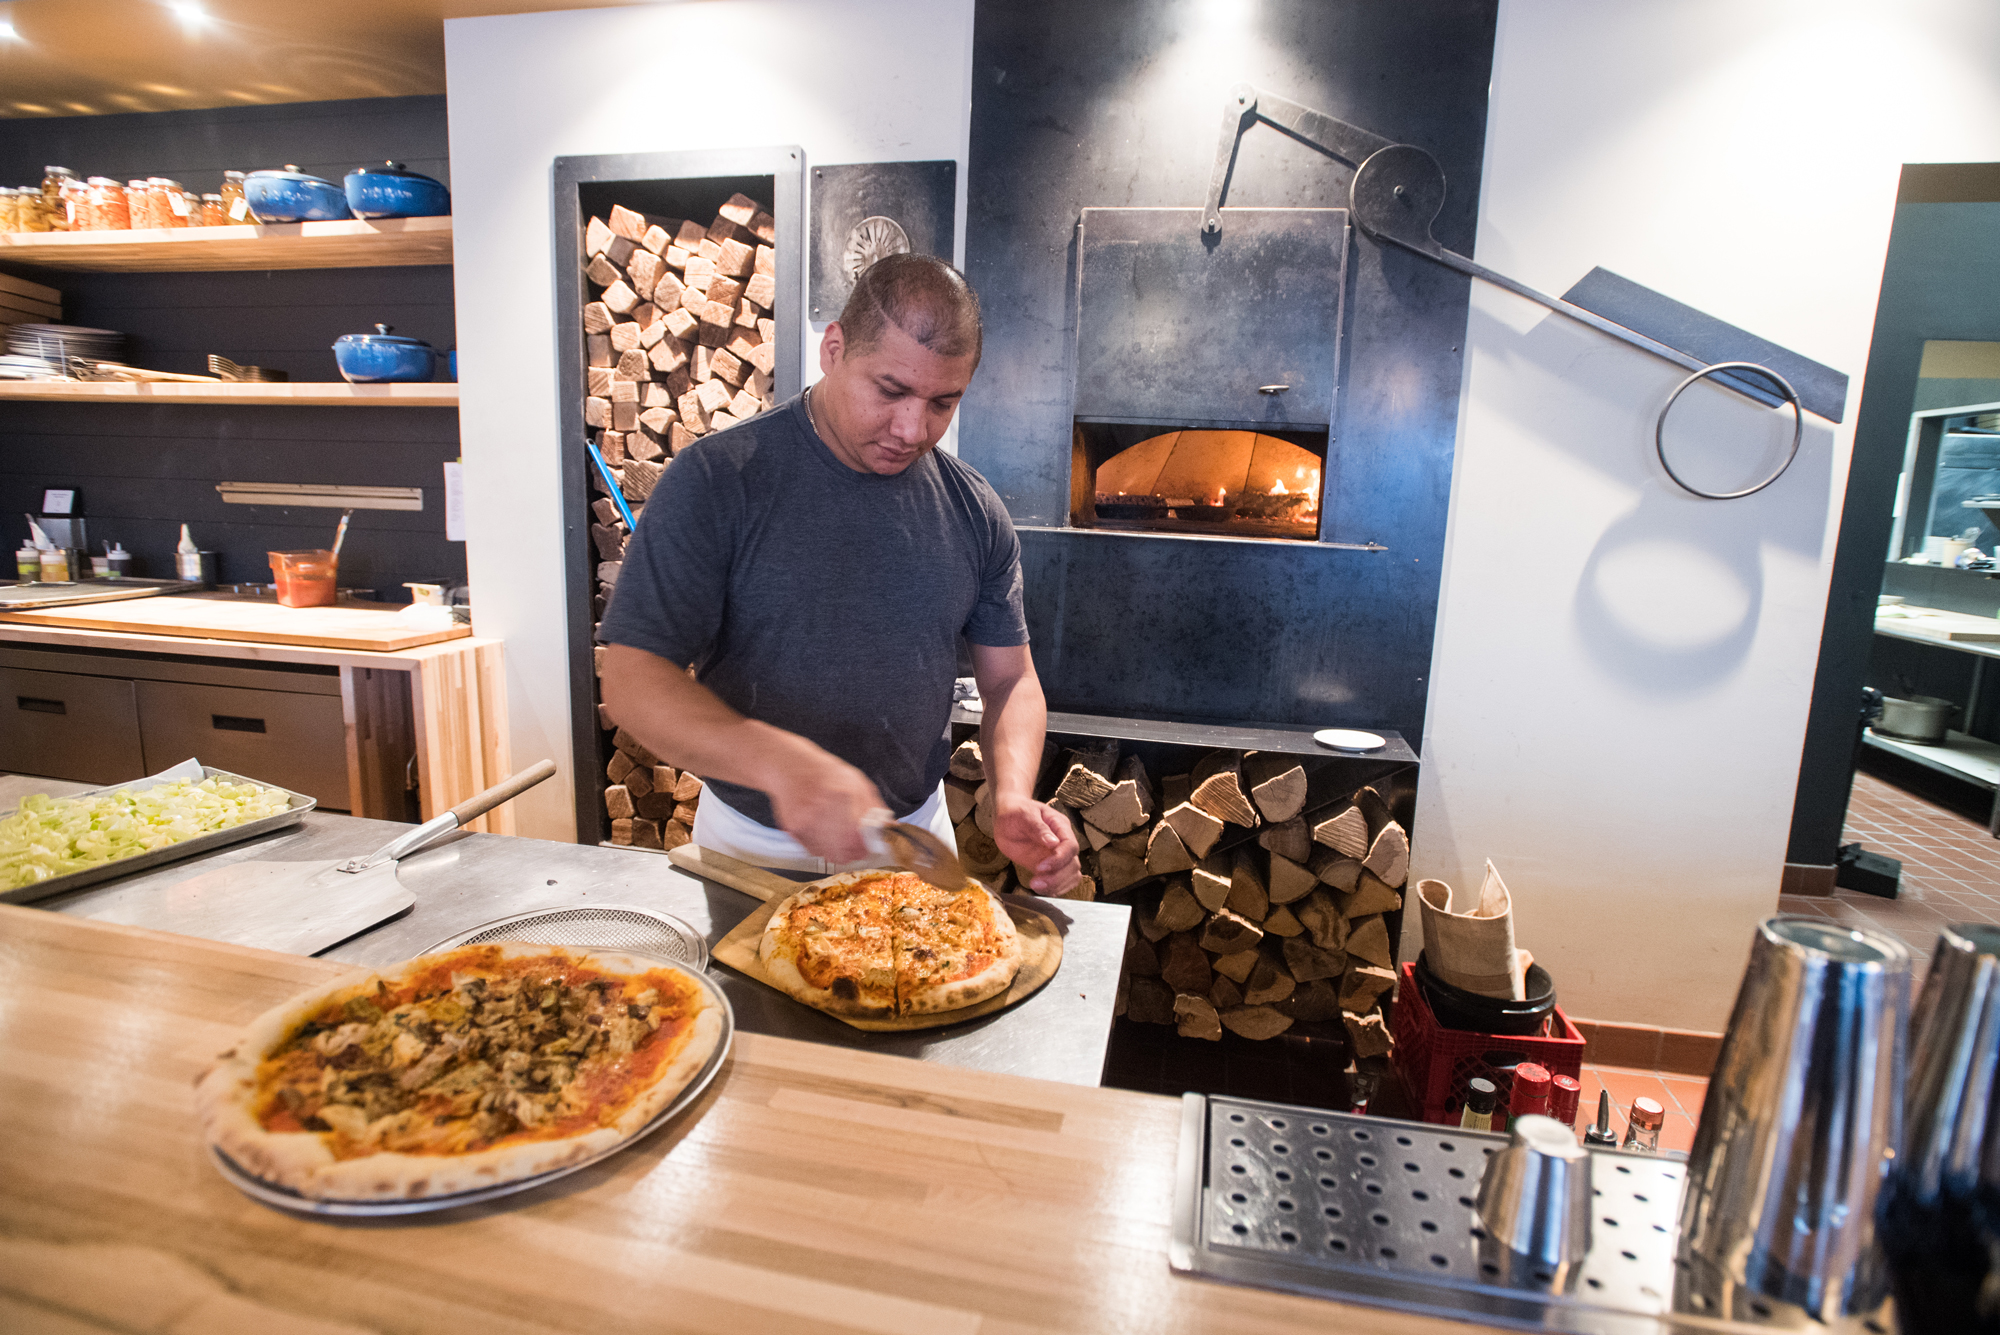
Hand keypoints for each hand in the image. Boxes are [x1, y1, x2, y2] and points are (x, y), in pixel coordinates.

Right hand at [764, 746, 882, 863]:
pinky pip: (811, 849)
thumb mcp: (857, 782)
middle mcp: (823, 808)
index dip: (864, 849)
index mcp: (844, 795)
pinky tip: (820, 831)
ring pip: (827, 854)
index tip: (867, 849)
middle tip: (853, 849)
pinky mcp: (793, 827)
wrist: (791, 766)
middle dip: (851, 854)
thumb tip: (891, 827)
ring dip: (835, 852)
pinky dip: (819, 846)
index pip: (859, 837)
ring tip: (836, 839)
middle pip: (842, 851)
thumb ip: (874, 807)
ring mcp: (806, 820)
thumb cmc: (826, 774)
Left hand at [991, 794, 1080, 894]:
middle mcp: (1062, 843)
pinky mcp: (1048, 868)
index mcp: (1060, 827)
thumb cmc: (1017, 812)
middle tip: (1036, 883)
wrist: (1008, 817)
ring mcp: (1056, 857)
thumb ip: (1038, 828)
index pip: (1070, 846)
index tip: (1040, 867)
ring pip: (1070, 875)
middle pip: (1073, 864)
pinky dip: (1054, 889)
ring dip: (1056, 885)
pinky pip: (1060, 882)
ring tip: (1036, 886)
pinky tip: (1040, 889)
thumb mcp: (1025, 815)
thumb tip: (1053, 842)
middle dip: (1057, 877)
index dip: (1059, 859)